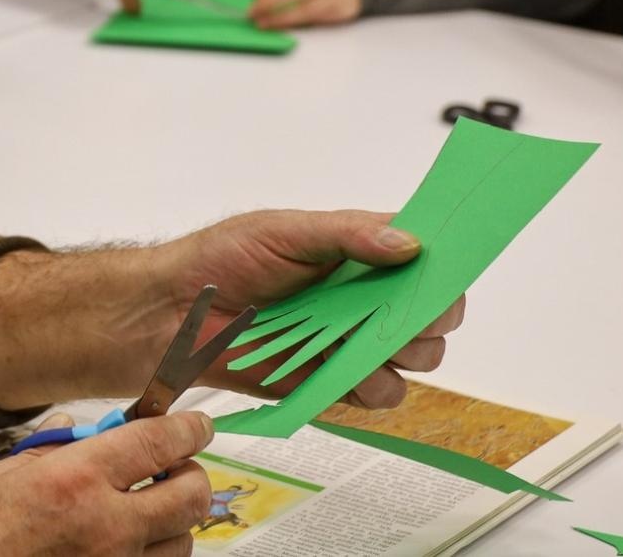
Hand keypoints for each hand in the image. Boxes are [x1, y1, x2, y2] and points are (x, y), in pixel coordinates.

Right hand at [0, 411, 213, 555]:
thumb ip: (41, 454)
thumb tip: (69, 429)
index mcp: (74, 482)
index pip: (158, 443)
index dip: (187, 428)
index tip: (195, 424)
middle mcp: (106, 529)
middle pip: (189, 496)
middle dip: (189, 474)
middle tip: (171, 467)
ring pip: (181, 544)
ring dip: (171, 523)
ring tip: (142, 513)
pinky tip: (121, 548)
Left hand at [147, 210, 464, 410]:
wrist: (176, 313)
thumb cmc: (223, 260)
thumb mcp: (285, 231)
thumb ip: (348, 234)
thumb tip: (409, 243)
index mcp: (358, 253)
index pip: (423, 256)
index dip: (442, 262)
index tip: (445, 266)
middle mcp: (363, 298)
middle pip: (432, 312)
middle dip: (431, 314)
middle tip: (410, 311)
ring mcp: (350, 341)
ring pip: (416, 357)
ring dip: (406, 352)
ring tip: (370, 340)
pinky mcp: (332, 381)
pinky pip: (378, 392)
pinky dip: (371, 384)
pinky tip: (344, 366)